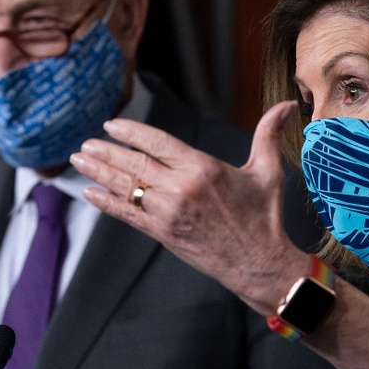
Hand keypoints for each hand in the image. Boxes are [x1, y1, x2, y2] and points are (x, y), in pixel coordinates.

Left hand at [70, 100, 309, 313]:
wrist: (260, 263)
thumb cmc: (264, 217)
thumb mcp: (268, 171)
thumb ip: (268, 134)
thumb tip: (288, 104)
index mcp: (203, 167)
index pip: (157, 141)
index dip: (130, 132)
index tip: (111, 126)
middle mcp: (181, 188)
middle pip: (134, 163)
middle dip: (105, 152)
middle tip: (85, 144)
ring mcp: (169, 212)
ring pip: (126, 187)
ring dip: (99, 173)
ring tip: (80, 160)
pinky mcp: (163, 234)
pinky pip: (127, 215)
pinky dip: (106, 203)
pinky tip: (89, 193)